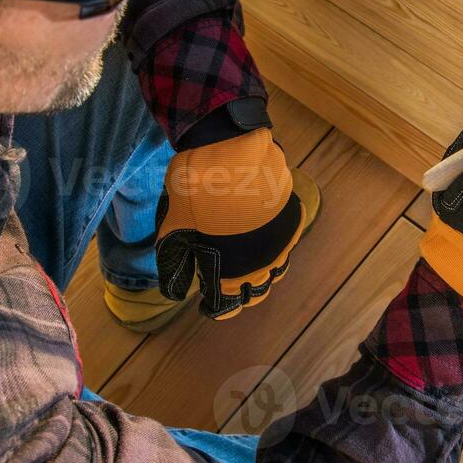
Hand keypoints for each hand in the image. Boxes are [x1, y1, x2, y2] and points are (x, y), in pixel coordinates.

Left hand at [155, 107, 306, 319]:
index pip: (226, 307)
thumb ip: (176, 268)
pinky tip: (262, 235)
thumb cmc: (194, 196)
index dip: (215, 308)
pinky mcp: (291, 220)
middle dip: (240, 293)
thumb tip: (175, 293)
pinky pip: (286, 243)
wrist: (228, 153)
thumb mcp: (172, 233)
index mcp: (230, 275)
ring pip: (276, 271)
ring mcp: (280, 243)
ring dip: (261, 272)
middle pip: (256, 293)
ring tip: (246, 263)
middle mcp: (261, 266)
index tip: (207, 304)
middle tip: (226, 283)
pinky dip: (274, 246)